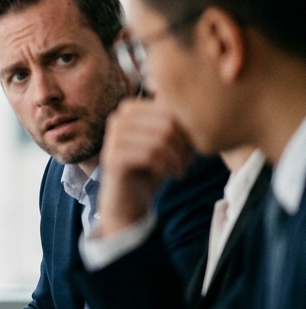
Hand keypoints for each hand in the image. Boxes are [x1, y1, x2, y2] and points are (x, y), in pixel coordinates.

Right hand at [95, 99, 194, 236]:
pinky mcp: (112, 159)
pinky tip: (172, 175)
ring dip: (177, 158)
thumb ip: (174, 123)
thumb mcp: (165, 142)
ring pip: (159, 140)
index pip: (168, 108)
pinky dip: (167, 167)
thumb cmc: (150, 168)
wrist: (129, 200)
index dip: (186, 128)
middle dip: (184, 144)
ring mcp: (112, 139)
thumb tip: (196, 109)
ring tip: (182, 169)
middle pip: (166, 123)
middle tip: (189, 161)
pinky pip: (149, 155)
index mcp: (129, 109)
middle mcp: (117, 120)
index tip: (192, 148)